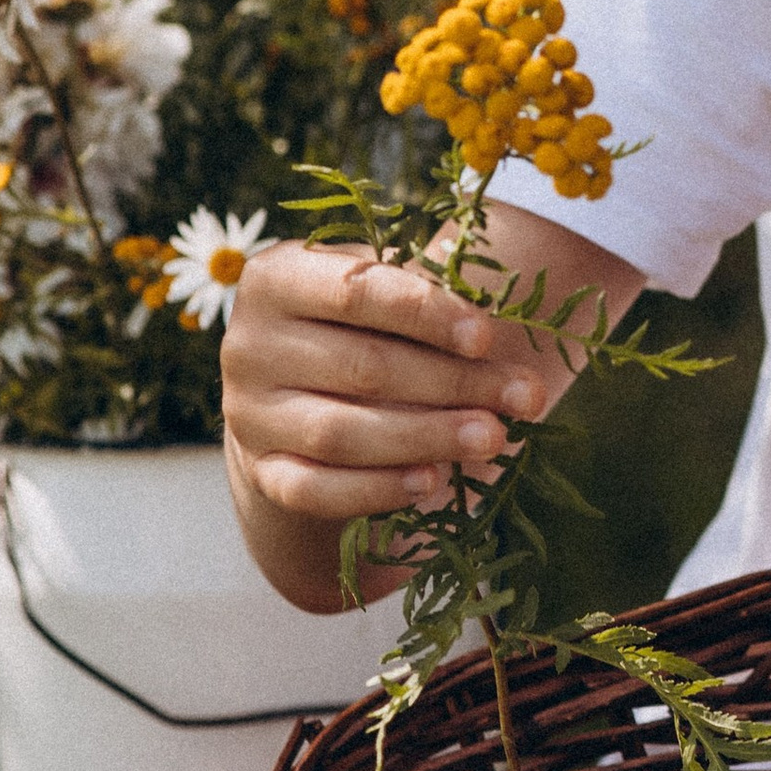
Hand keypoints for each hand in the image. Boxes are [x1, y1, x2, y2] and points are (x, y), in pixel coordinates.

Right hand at [222, 237, 550, 529]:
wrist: (292, 392)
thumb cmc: (358, 326)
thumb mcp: (381, 295)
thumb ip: (427, 306)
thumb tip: (497, 350)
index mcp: (276, 280)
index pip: (356, 292)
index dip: (426, 314)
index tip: (487, 337)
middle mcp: (248, 345)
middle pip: (363, 367)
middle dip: (454, 382)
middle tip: (523, 396)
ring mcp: (248, 414)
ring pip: (341, 433)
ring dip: (427, 437)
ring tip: (494, 437)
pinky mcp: (261, 471)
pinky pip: (314, 490)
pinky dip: (375, 489)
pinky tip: (431, 481)